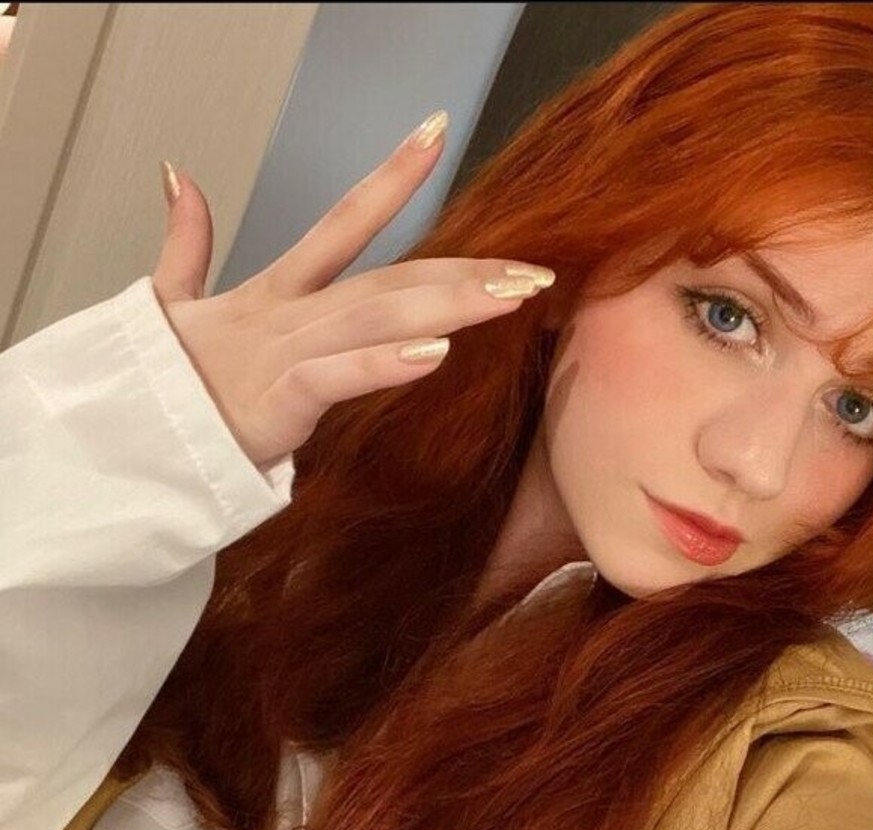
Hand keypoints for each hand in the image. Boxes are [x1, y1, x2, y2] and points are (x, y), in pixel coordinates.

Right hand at [151, 112, 553, 470]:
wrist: (128, 441)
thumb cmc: (163, 385)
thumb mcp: (173, 306)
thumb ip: (185, 243)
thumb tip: (179, 176)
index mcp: (273, 292)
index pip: (342, 221)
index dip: (390, 176)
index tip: (436, 131)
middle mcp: (288, 315)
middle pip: (389, 279)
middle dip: (464, 272)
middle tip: (532, 269)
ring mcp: (283, 354)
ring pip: (376, 317)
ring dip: (449, 306)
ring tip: (511, 297)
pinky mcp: (275, 401)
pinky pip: (337, 376)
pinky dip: (383, 364)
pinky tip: (437, 354)